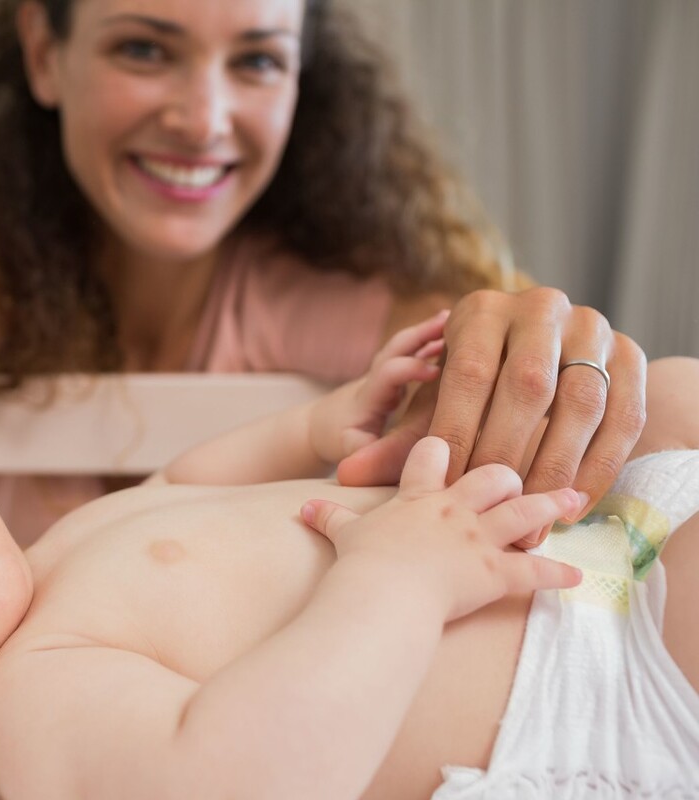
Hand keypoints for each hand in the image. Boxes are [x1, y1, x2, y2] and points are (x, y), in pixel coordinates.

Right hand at [304, 437, 582, 622]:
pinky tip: (576, 577)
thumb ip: (329, 517)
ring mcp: (478, 539)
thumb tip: (303, 508)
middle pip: (492, 474)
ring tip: (574, 498)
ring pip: (524, 512)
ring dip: (551, 506)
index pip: (433, 456)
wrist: (382, 592)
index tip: (454, 444)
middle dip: (508, 474)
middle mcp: (454, 510)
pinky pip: (535, 572)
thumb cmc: (361, 563)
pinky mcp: (496, 572)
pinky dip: (557, 575)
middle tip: (519, 476)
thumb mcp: (342, 534)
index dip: (443, 449)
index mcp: (418, 498)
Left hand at [309, 311, 445, 463]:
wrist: (320, 426)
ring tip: (454, 316)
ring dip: (427, 331)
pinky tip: (452, 330)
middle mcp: (375, 379)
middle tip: (449, 321)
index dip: (408, 369)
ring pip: (404, 346)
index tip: (435, 370)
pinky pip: (412, 351)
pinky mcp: (392, 374)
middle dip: (420, 334)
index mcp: (366, 398)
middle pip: (395, 349)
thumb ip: (368, 452)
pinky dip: (430, 340)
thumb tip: (394, 457)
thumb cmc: (338, 440)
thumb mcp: (350, 451)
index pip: (386, 375)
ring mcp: (383, 374)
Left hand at [337, 287, 647, 544]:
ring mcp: (589, 327)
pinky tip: (573, 503)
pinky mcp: (626, 355)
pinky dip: (598, 465)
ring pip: (577, 402)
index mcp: (483, 311)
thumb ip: (402, 439)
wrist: (547, 347)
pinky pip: (620, 416)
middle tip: (488, 504)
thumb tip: (347, 476)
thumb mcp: (440, 401)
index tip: (449, 481)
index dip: (459, 429)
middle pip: (525, 386)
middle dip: (506, 450)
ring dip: (555, 464)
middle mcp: (538, 308)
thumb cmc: (476, 385)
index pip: (468, 372)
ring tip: (530, 513)